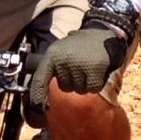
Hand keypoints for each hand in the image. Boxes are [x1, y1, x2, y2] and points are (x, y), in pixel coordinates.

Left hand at [26, 0, 137, 121]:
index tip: (39, 108)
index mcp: (52, 56)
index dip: (37, 96)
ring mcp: (78, 65)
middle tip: (79, 68)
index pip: (39, 80)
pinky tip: (96, 70)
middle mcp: (63, 61)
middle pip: (64, 88)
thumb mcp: (60, 51)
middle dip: (72, 82)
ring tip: (87, 67)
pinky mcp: (94, 70)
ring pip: (79, 90)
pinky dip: (96, 83)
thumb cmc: (80, 45)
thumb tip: (44, 93)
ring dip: (85, 83)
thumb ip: (52, 68)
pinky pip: (92, 88)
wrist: (103, 32)